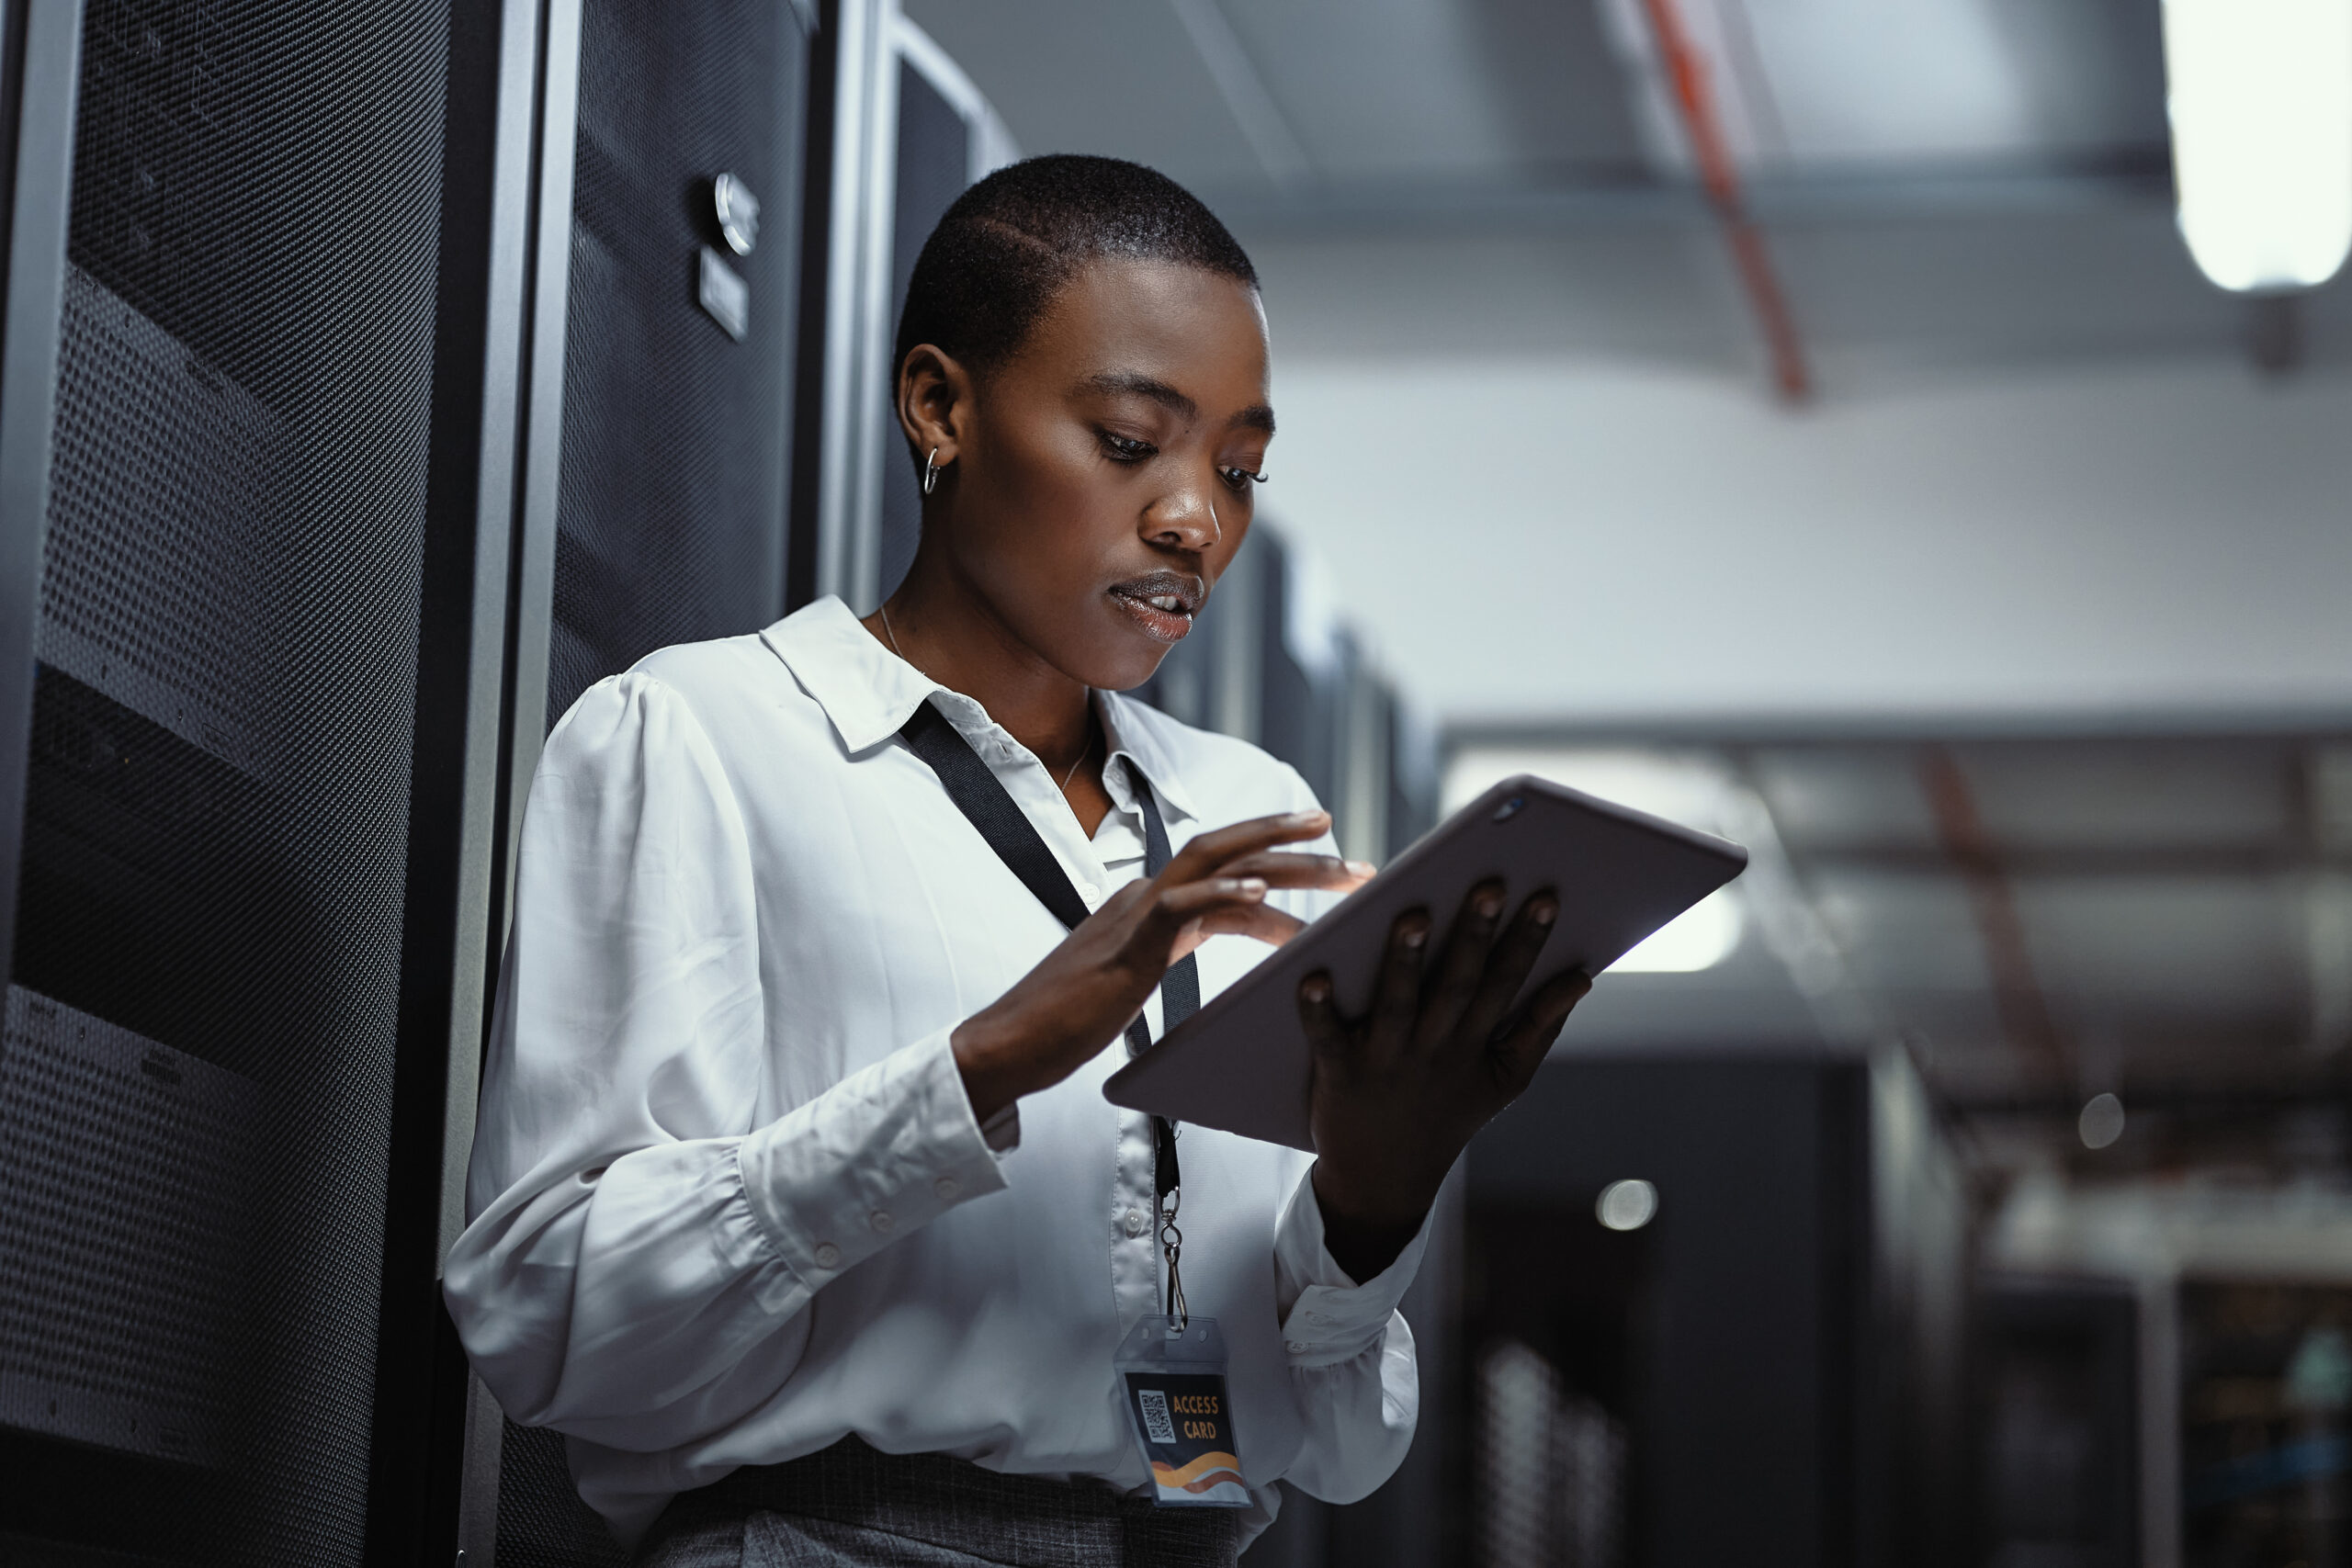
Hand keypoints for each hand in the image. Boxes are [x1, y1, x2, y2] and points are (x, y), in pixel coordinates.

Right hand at [952, 809, 1370, 1122]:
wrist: (1009, 1045)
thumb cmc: (1067, 1022)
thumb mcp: (1134, 980)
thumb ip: (1168, 955)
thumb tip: (1208, 952)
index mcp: (1149, 907)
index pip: (1224, 870)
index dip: (1278, 862)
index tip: (1328, 860)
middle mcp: (1145, 897)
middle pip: (1231, 852)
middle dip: (1295, 844)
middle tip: (1356, 858)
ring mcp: (1134, 916)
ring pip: (1218, 865)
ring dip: (1283, 862)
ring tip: (1336, 864)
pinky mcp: (1126, 945)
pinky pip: (1180, 906)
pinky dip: (1222, 893)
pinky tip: (1262, 893)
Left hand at [1298, 880, 1591, 1281]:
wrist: (1383, 1180)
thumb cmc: (1446, 1113)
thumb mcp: (1506, 1079)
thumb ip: (1543, 1028)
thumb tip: (1582, 977)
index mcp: (1475, 1044)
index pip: (1506, 984)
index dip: (1527, 942)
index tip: (1545, 898)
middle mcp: (1434, 1049)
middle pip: (1458, 986)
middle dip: (1474, 937)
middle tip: (1488, 886)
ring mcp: (1387, 1062)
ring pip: (1398, 1006)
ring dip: (1405, 963)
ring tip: (1412, 916)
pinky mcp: (1339, 1074)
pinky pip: (1327, 1038)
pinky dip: (1319, 1011)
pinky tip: (1312, 978)